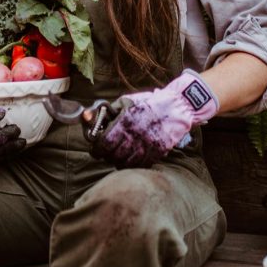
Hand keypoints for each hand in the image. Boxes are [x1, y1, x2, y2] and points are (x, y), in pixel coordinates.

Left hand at [91, 70, 218, 168]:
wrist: (176, 106)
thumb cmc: (149, 103)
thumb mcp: (127, 101)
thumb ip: (109, 110)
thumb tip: (90, 116)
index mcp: (125, 122)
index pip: (104, 143)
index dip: (97, 150)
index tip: (95, 150)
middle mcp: (135, 136)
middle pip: (113, 156)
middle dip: (106, 156)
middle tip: (105, 154)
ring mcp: (147, 146)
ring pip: (126, 163)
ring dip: (118, 162)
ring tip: (117, 157)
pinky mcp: (157, 152)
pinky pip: (141, 165)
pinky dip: (133, 165)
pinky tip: (131, 159)